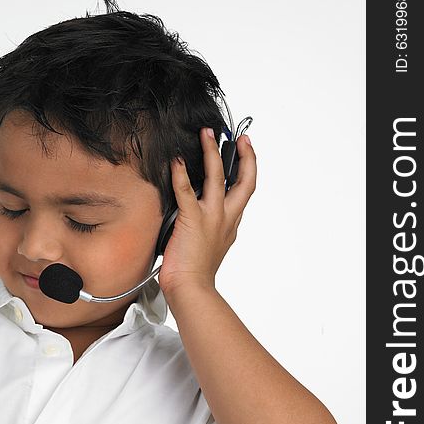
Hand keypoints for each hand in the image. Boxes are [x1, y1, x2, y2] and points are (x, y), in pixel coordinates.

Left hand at [158, 128, 255, 294]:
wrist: (190, 289)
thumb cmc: (194, 274)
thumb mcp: (208, 245)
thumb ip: (207, 227)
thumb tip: (193, 215)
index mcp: (230, 225)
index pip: (244, 192)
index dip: (248, 169)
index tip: (247, 152)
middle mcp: (225, 218)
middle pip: (244, 181)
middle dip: (244, 156)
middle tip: (240, 137)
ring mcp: (211, 218)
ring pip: (216, 177)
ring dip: (211, 153)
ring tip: (206, 134)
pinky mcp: (192, 220)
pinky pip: (186, 191)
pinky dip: (180, 174)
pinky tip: (175, 161)